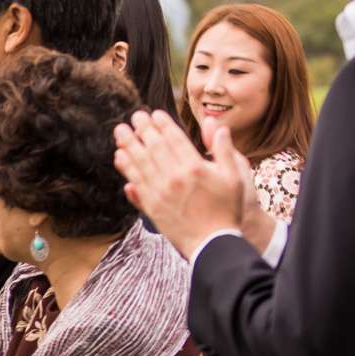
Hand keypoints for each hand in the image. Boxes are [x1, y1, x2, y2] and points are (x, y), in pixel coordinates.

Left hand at [112, 110, 244, 258]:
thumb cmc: (227, 209)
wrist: (214, 242)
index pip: (174, 139)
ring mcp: (160, 192)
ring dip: (128, 144)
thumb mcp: (234, 176)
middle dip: (143, 129)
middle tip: (135, 116)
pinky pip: (135, 182)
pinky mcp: (151, 206)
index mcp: (195, 167)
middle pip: (153, 147)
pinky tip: (120, 156)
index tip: (154, 114)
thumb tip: (215, 124)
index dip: (162, 124)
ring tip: (121, 131)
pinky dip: (126, 168)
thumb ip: (223, 148)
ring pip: (140, 163)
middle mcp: (174, 177)